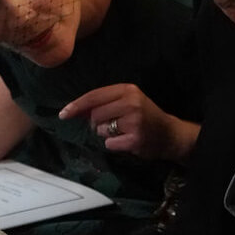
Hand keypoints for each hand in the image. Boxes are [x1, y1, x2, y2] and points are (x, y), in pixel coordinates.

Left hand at [59, 83, 198, 161]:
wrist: (170, 134)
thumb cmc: (145, 116)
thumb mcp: (127, 102)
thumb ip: (103, 103)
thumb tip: (74, 110)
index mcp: (127, 90)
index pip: (94, 96)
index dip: (76, 106)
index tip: (64, 114)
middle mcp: (131, 102)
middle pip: (95, 115)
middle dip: (96, 123)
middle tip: (111, 125)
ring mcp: (134, 121)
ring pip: (101, 130)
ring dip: (107, 134)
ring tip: (123, 132)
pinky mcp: (135, 138)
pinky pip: (109, 144)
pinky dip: (114, 145)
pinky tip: (127, 141)